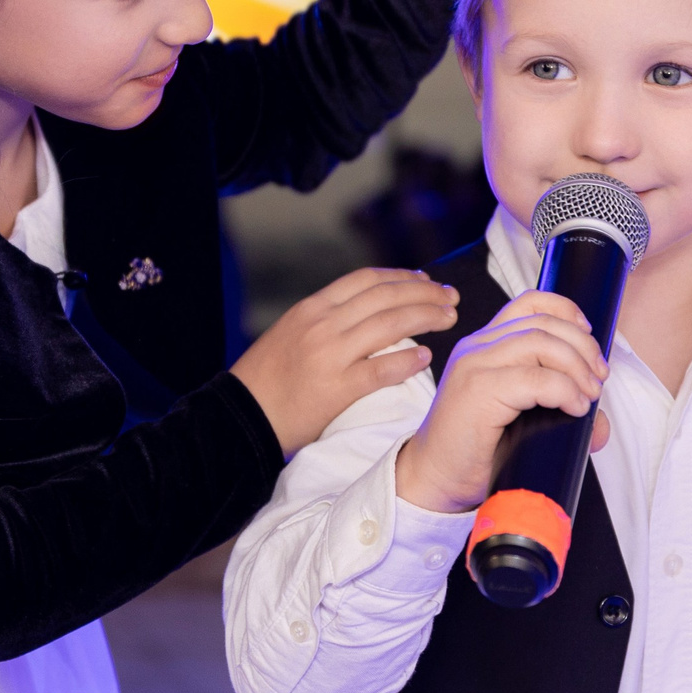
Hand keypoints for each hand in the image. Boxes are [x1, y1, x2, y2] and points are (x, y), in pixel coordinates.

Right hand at [230, 269, 458, 454]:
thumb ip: (326, 320)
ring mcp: (330, 355)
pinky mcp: (336, 388)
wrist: (239, 416)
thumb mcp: (291, 333)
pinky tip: (426, 358)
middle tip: (451, 297)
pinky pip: (381, 370)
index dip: (401, 276)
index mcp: (311, 308)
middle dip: (426, 293)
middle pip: (386, 296)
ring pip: (391, 325)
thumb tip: (368, 313)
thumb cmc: (266, 379)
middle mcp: (322, 324)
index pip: (365, 279)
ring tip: (449, 318)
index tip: (425, 280)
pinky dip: (407, 360)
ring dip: (427, 317)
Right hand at [394, 289, 609, 513]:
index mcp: (484, 345)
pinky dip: (564, 389)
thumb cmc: (474, 450)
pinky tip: (574, 406)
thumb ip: (559, 411)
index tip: (590, 336)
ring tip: (588, 394)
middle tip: (599, 378)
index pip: (528, 304)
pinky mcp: (477, 392)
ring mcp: (474, 366)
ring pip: (540, 343)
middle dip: (582, 347)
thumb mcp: (521, 420)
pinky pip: (534, 379)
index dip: (566, 310)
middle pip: (542, 323)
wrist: (434, 479)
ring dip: (576, 366)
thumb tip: (601, 424)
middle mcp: (476, 347)